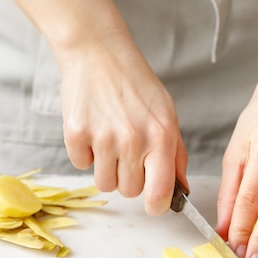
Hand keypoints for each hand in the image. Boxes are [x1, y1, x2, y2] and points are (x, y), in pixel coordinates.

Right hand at [59, 33, 187, 215]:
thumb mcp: (167, 113)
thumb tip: (180, 189)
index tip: (153, 202)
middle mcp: (134, 139)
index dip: (157, 205)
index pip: (160, 194)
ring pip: (104, 183)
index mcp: (161, 136)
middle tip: (127, 150)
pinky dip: (85, 152)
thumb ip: (176, 153)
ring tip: (109, 138)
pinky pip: (81, 165)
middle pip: (129, 191)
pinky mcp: (76, 133)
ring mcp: (103, 137)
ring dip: (106, 168)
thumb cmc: (136, 83)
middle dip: (129, 177)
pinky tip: (93, 128)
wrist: (99, 53)